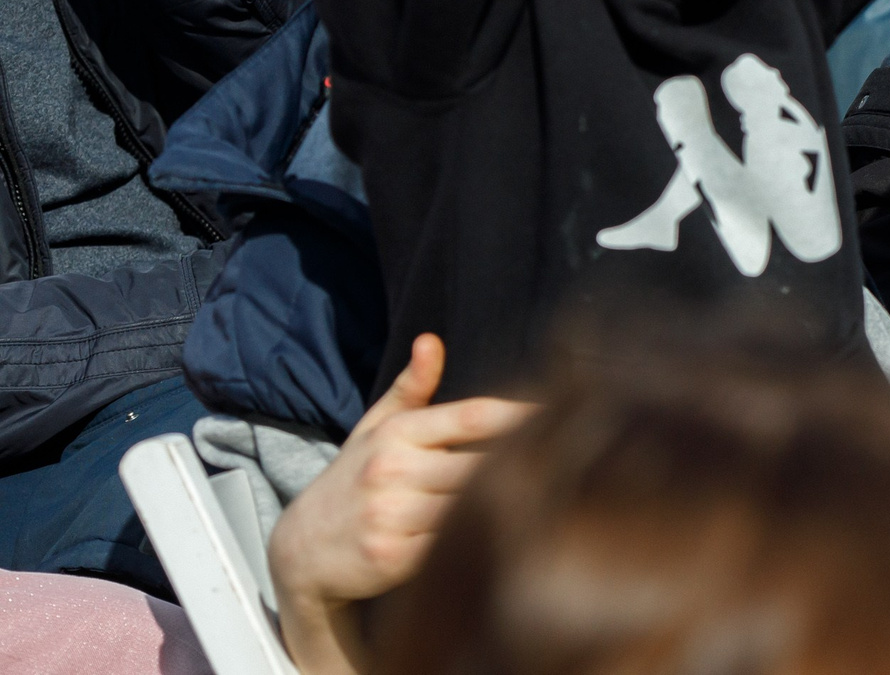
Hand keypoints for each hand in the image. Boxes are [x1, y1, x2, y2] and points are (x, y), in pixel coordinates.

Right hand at [269, 334, 533, 674]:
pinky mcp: (392, 559)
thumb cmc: (350, 484)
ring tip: (561, 498)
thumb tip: (431, 340)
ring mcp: (391, 516)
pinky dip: (486, 543)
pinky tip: (519, 538)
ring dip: (514, 505)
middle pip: (483, 464)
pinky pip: (454, 547)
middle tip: (581, 459)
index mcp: (398, 433)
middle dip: (528, 464)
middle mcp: (393, 470)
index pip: (476, 417)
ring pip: (472, 507)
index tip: (565, 415)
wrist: (297, 552)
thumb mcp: (373, 430)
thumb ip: (411, 389)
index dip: (525, 415)